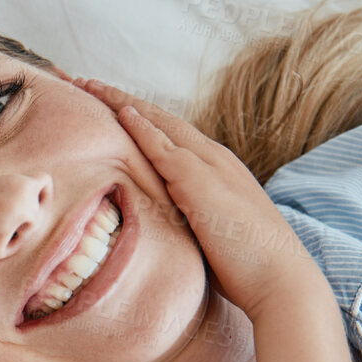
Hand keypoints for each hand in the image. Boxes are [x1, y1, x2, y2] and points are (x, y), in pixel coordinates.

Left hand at [77, 78, 321, 318]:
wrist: (278, 280)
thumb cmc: (243, 268)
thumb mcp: (203, 237)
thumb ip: (182, 221)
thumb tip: (158, 230)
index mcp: (212, 171)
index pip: (165, 135)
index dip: (133, 118)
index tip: (102, 106)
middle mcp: (212, 159)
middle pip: (158, 119)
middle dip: (119, 98)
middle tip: (82, 81)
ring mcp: (209, 165)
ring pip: (158, 123)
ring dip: (121, 101)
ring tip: (87, 84)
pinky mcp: (201, 179)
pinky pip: (164, 146)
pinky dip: (142, 127)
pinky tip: (120, 112)